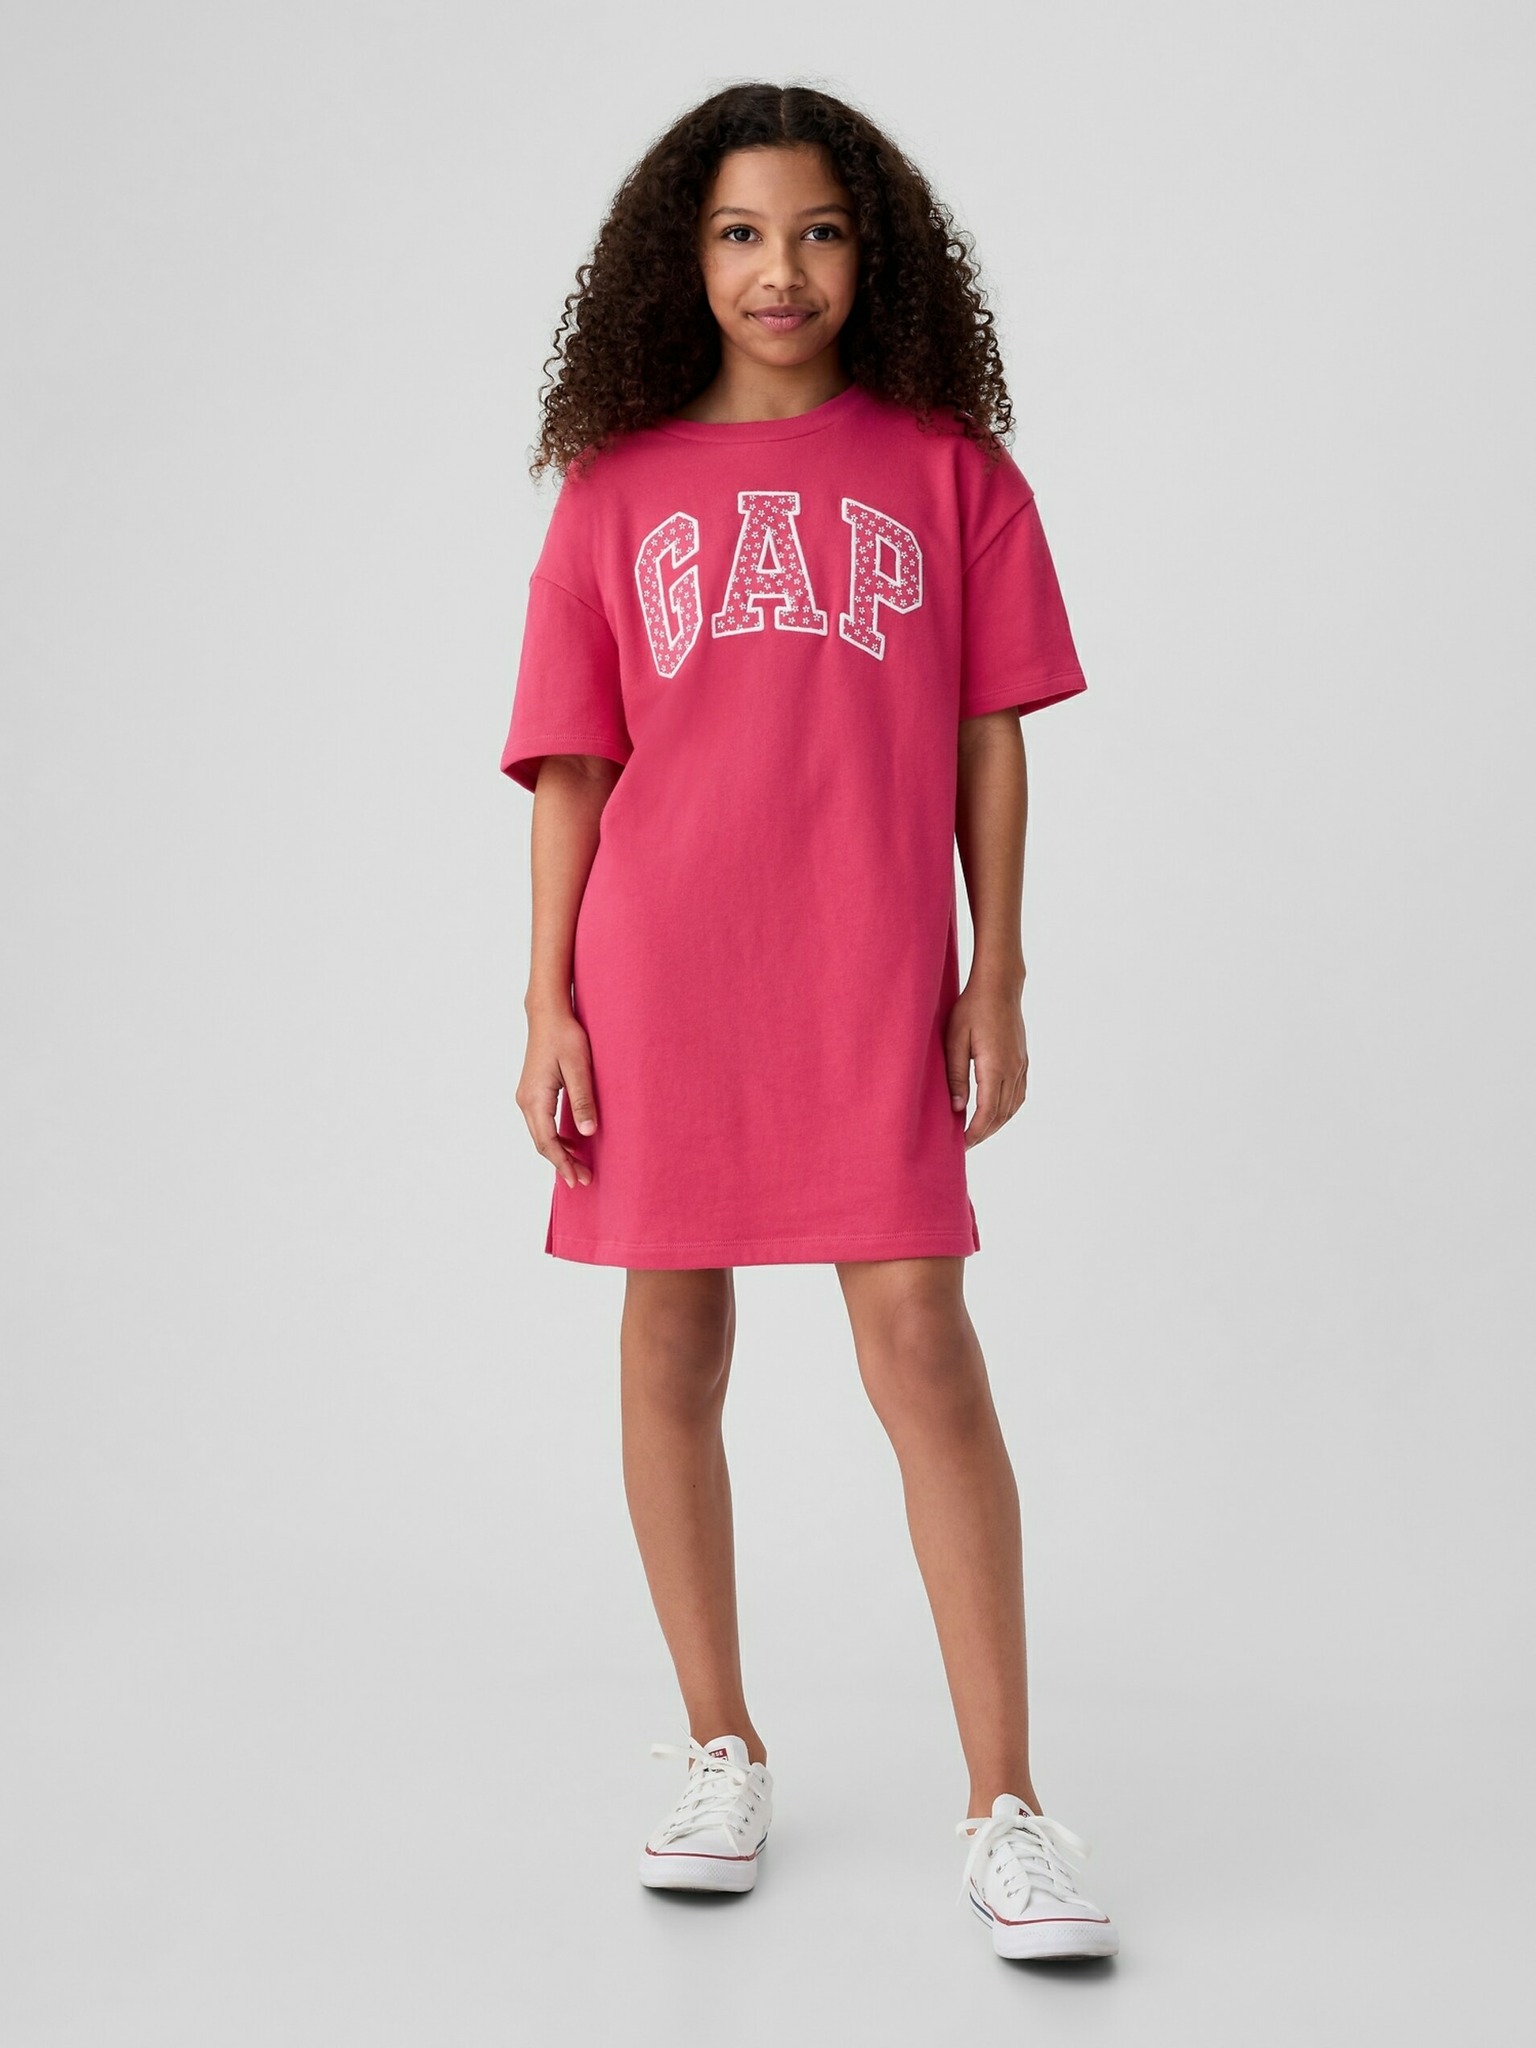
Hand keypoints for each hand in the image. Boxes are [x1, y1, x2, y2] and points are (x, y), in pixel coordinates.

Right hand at [517, 999, 597, 1187]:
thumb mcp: (579, 1068)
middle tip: (583, 1180)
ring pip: (540, 1135)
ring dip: (558, 1153)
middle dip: (562, 1164)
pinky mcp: (532, 1092)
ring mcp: (526, 1097)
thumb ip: (582, 1100)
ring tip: (578, 1167)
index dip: (563, 1163)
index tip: (579, 1178)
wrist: (547, 1014)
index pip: (548, 1142)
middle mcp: (525, 1101)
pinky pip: (541, 1124)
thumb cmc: (564, 1036)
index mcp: (535, 1098)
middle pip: (541, 1143)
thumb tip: (588, 1132)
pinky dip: (554, 1139)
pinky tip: (571, 1144)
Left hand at [945, 975, 1027, 1147]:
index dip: (975, 1132)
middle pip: (1001, 1114)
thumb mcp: (954, 1040)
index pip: (987, 1111)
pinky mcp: (1023, 1060)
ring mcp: (1021, 1065)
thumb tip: (957, 1108)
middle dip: (983, 1133)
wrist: (999, 986)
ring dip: (996, 1124)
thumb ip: (955, 1075)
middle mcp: (1013, 1069)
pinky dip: (1007, 1110)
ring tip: (977, 1133)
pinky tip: (994, 1113)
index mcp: (995, 1066)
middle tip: (965, 1145)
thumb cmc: (971, 1009)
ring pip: (1012, 1107)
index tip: (961, 1144)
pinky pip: (1019, 1094)